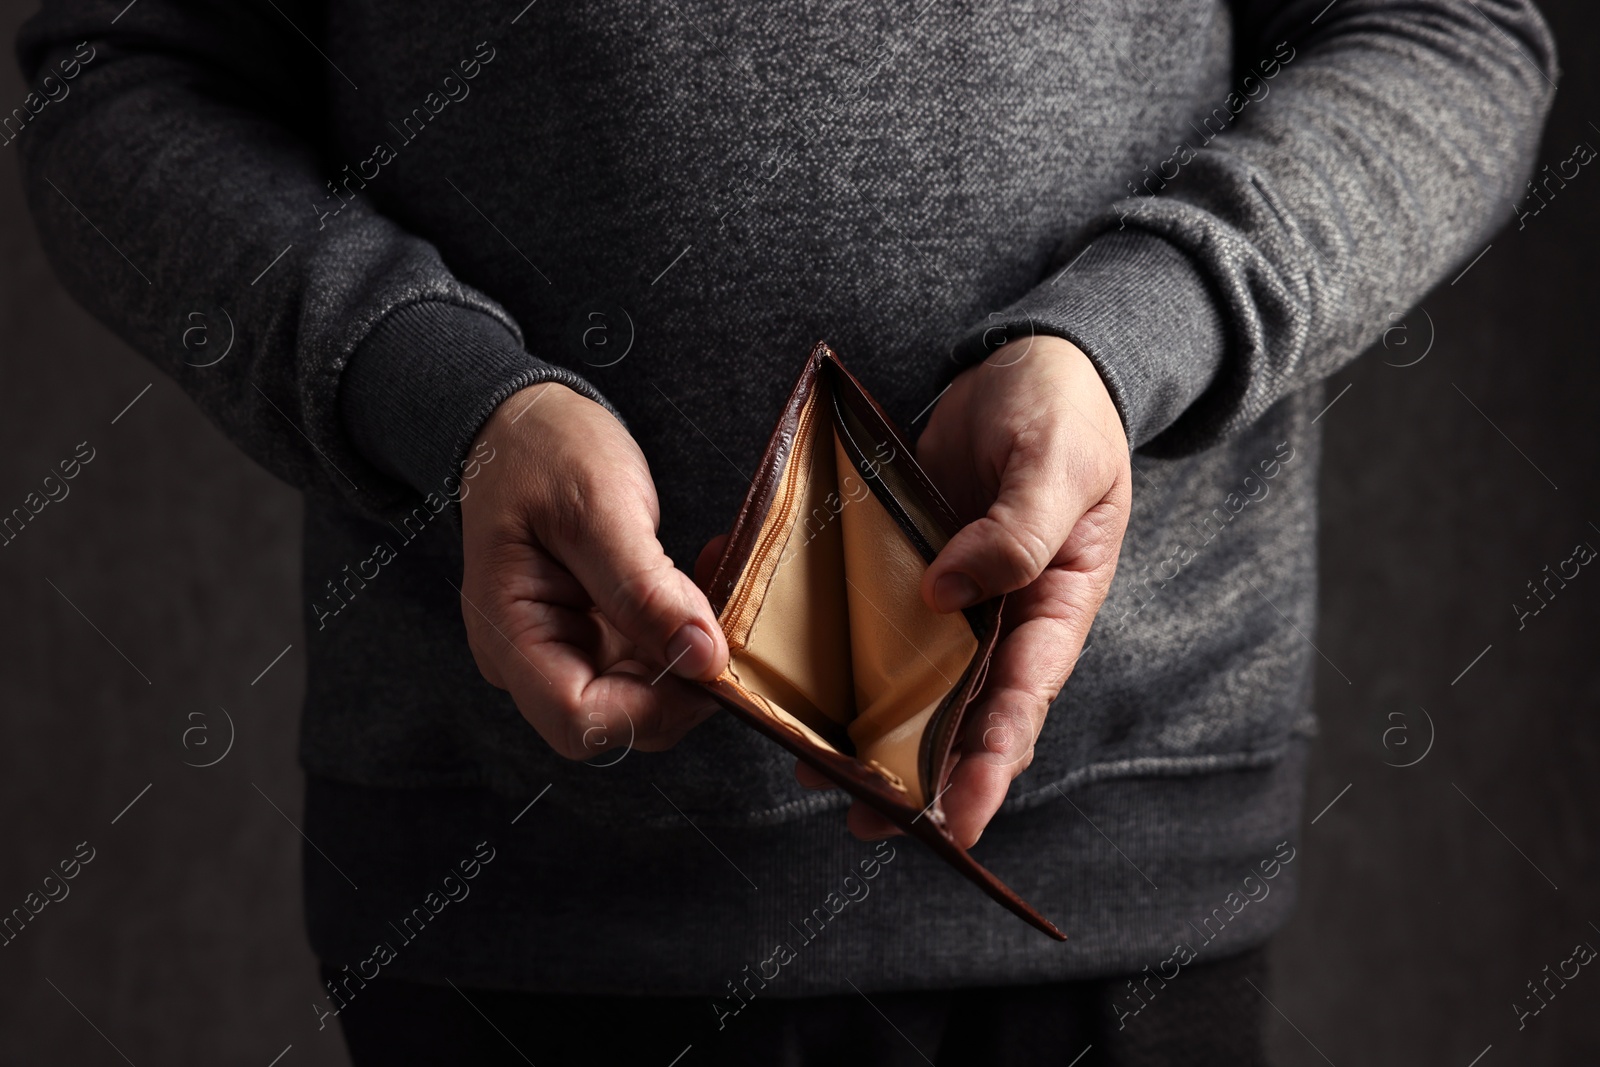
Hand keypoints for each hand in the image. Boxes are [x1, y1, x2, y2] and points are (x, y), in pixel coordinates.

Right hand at [459, 383, 728, 758]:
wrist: (524, 421)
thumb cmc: (543, 452)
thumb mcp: (596, 507)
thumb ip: (645, 589)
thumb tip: (701, 658)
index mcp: (508, 633)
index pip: (580, 720)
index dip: (653, 706)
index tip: (707, 657)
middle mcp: (530, 657)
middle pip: (619, 720)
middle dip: (683, 680)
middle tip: (726, 614)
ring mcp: (564, 647)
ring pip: (646, 694)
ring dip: (693, 650)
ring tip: (716, 576)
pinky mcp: (596, 632)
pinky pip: (651, 657)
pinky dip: (686, 627)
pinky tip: (704, 576)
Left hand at [797, 336, 1131, 845]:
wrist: (1028, 363)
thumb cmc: (1064, 414)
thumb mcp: (1057, 464)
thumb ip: (1016, 530)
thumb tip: (950, 594)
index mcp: (1053, 607)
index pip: (1022, 702)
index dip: (990, 767)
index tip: (956, 820)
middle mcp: (1000, 619)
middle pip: (960, 715)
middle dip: (918, 776)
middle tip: (866, 820)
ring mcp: (950, 598)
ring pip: (909, 682)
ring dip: (867, 731)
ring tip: (815, 773)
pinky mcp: (906, 569)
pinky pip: (872, 622)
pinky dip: (840, 656)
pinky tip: (797, 683)